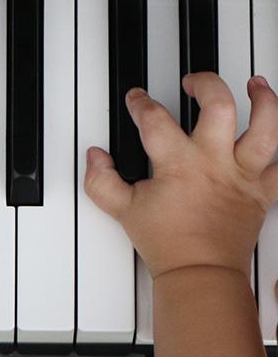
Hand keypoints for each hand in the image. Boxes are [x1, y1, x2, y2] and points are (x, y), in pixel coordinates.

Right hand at [85, 72, 277, 278]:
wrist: (201, 273)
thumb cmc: (168, 244)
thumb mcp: (121, 210)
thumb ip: (102, 180)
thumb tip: (97, 157)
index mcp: (179, 164)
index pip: (156, 119)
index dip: (142, 103)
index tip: (138, 100)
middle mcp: (215, 162)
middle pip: (219, 105)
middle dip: (205, 84)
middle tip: (193, 83)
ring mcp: (243, 175)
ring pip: (266, 127)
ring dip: (264, 101)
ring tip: (255, 85)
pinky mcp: (263, 192)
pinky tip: (277, 132)